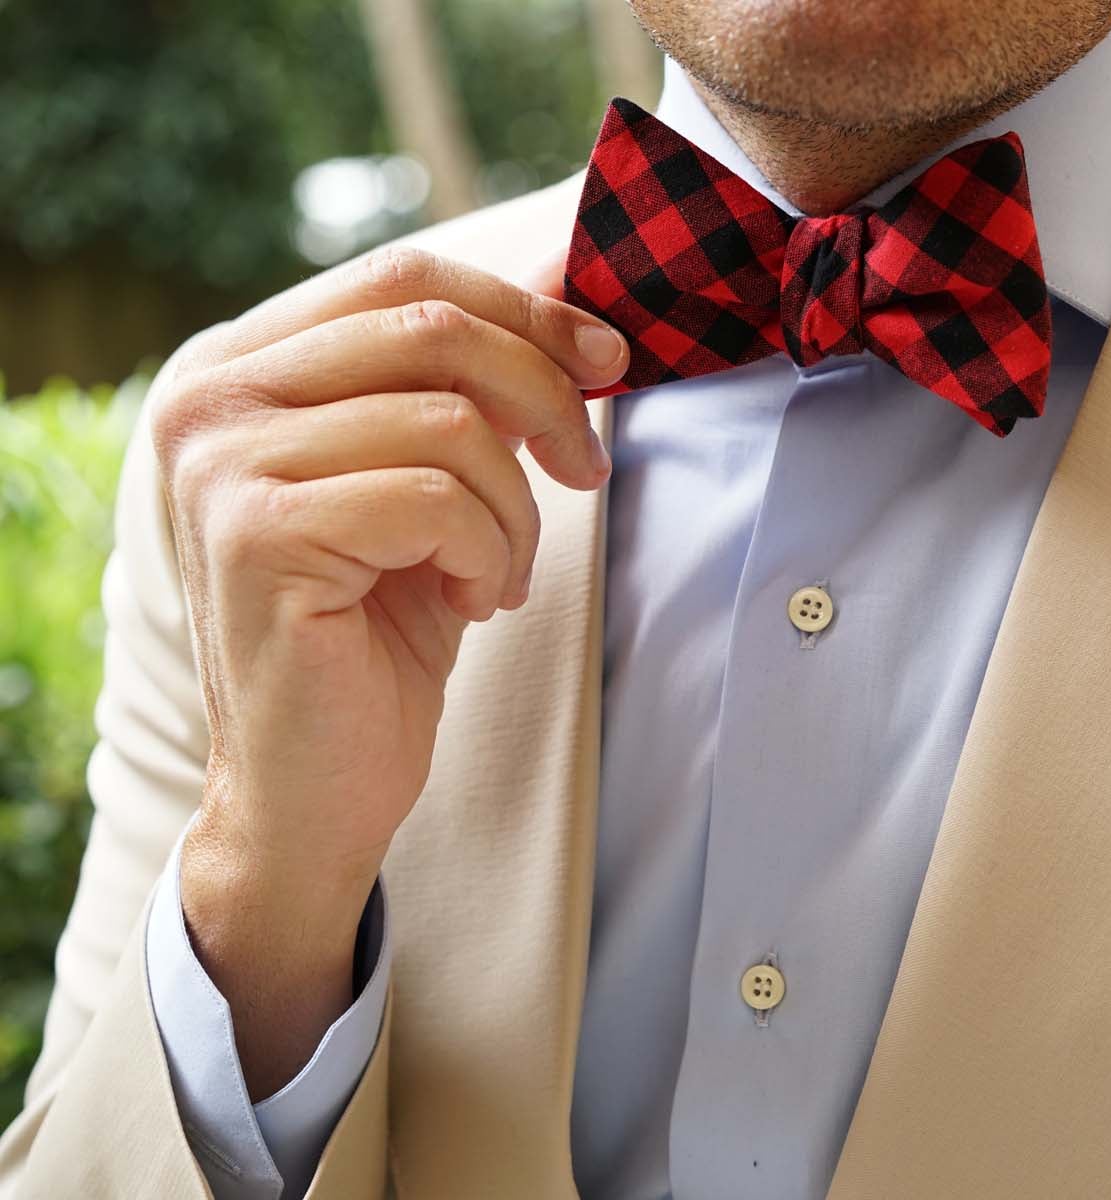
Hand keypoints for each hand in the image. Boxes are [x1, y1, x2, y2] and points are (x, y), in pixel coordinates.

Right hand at [150, 244, 624, 1095]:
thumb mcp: (436, 481)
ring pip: (449, 420)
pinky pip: (436, 499)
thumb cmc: (380, 632)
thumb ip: (470, 379)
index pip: (406, 275)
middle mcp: (210, 394)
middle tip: (586, 470)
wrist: (316, 786)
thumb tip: (565, 276)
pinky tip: (474, 602)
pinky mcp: (255, 534)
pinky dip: (490, 553)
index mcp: (244, 363)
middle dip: (546, 395)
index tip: (608, 359)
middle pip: (433, 324)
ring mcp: (219, 461)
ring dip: (515, 507)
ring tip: (500, 572)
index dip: (526, 308)